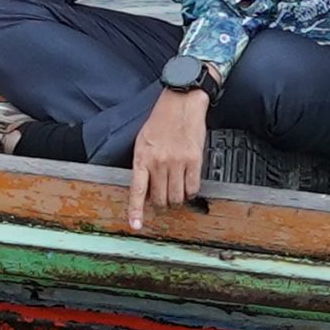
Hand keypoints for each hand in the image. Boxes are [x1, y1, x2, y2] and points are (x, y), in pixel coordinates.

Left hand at [127, 87, 207, 230]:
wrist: (181, 103)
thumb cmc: (160, 122)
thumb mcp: (142, 142)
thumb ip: (142, 166)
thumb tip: (145, 192)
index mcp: (142, 158)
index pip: (137, 190)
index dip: (136, 211)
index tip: (135, 226)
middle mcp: (159, 162)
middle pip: (159, 198)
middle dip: (161, 203)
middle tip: (163, 198)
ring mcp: (177, 162)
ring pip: (176, 197)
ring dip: (176, 199)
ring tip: (176, 191)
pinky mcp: (195, 160)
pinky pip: (193, 188)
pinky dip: (190, 192)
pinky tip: (187, 185)